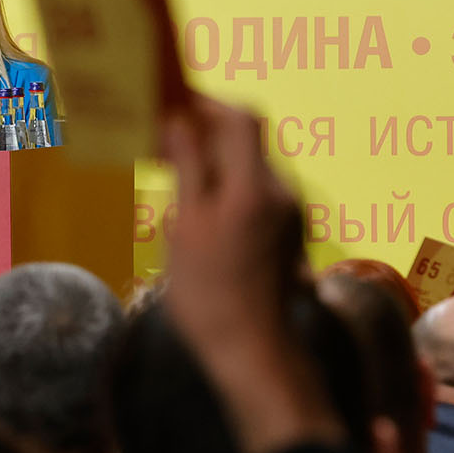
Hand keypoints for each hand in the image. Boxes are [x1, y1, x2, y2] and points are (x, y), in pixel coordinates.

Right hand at [163, 94, 303, 355]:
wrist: (250, 347)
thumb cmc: (207, 290)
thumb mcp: (185, 226)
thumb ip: (187, 168)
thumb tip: (179, 121)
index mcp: (254, 185)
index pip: (240, 120)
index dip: (208, 104)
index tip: (174, 104)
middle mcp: (280, 192)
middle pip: (246, 143)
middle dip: (207, 136)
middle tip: (164, 144)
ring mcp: (289, 215)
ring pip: (250, 170)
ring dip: (215, 165)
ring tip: (175, 180)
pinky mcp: (288, 235)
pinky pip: (256, 195)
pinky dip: (228, 190)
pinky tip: (200, 214)